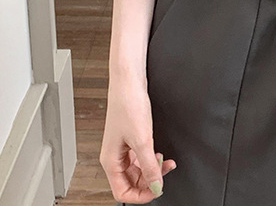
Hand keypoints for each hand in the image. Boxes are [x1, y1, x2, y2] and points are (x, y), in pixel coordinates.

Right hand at [100, 80, 176, 202]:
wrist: (129, 81)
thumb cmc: (128, 104)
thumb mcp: (143, 140)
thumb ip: (150, 166)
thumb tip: (156, 187)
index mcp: (110, 161)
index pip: (122, 192)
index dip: (140, 195)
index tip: (157, 190)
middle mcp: (114, 156)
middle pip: (131, 182)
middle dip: (149, 180)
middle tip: (164, 173)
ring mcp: (122, 147)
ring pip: (137, 170)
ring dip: (152, 169)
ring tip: (165, 161)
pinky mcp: (130, 138)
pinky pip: (140, 157)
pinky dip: (151, 158)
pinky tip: (160, 153)